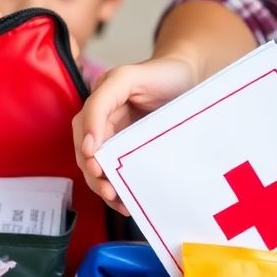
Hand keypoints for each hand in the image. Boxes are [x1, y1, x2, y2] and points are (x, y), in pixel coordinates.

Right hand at [72, 55, 201, 212]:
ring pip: (99, 165)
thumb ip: (105, 97)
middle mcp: (105, 119)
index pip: (85, 124)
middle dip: (93, 172)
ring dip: (102, 185)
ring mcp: (117, 136)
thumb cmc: (164, 74)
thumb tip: (92, 140)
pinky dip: (118, 188)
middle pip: (87, 150)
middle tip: (107, 188)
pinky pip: (117, 172)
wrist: (192, 78)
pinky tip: (124, 202)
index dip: (86, 143)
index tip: (95, 162)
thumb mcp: (129, 76)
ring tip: (115, 199)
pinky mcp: (129, 151)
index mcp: (101, 100)